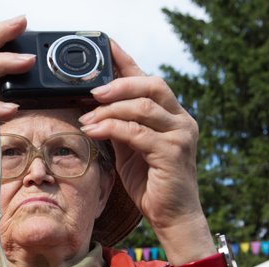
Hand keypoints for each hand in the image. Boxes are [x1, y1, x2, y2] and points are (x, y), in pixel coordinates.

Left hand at [78, 41, 202, 235]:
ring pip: (143, 107)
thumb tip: (94, 106)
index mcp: (171, 115)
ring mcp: (180, 135)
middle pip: (152, 85)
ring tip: (87, 118)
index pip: (149, 80)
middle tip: (92, 90)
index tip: (106, 47)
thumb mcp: (131, 149)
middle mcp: (181, 120)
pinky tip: (94, 131)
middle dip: (119, 84)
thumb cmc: (152, 184)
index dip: (128, 62)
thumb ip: (120, 126)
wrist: (172, 217)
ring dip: (110, 109)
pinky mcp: (173, 153)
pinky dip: (112, 128)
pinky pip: (137, 133)